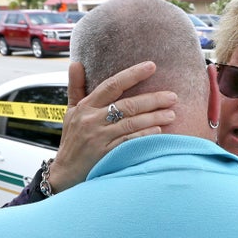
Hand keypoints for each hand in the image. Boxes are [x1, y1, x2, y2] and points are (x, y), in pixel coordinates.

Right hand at [49, 61, 177, 191]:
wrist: (64, 173)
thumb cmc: (72, 141)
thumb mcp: (70, 112)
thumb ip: (76, 88)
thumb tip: (76, 63)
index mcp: (86, 107)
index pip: (112, 85)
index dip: (133, 74)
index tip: (151, 66)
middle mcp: (92, 120)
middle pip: (128, 105)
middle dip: (153, 99)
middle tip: (172, 96)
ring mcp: (99, 137)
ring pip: (132, 123)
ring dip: (154, 117)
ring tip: (171, 114)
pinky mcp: (105, 154)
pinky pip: (130, 141)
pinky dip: (145, 135)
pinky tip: (158, 131)